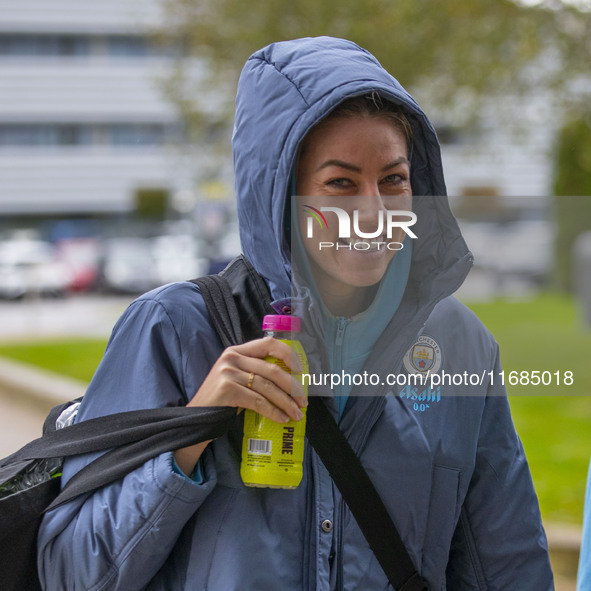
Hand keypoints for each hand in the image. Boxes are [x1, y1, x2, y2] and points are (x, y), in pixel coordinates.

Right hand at [188, 337, 306, 422]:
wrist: (196, 417)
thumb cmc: (221, 400)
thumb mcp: (236, 378)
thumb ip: (255, 372)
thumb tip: (290, 382)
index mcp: (236, 351)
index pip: (268, 343)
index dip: (288, 354)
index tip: (301, 370)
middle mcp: (232, 357)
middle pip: (272, 369)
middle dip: (292, 387)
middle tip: (303, 401)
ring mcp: (229, 372)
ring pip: (268, 387)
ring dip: (286, 402)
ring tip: (296, 415)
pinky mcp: (228, 390)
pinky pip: (258, 401)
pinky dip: (273, 411)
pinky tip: (282, 418)